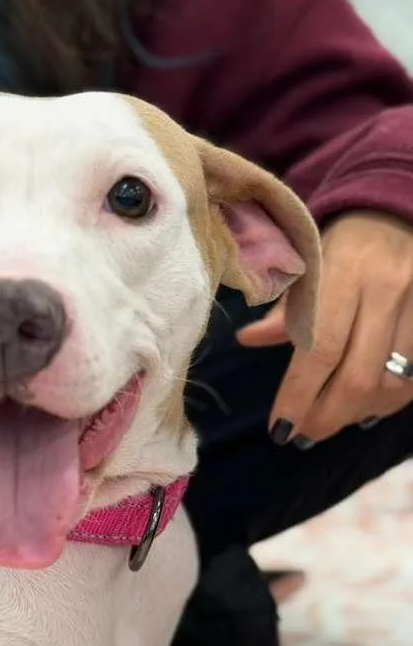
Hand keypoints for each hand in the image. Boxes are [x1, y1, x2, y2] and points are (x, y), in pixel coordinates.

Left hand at [237, 211, 412, 445]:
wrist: (399, 211)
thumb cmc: (344, 243)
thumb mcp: (308, 264)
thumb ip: (286, 307)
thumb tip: (248, 341)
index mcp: (345, 272)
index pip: (320, 348)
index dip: (299, 395)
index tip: (280, 427)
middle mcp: (388, 289)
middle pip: (359, 375)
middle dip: (327, 415)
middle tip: (303, 434)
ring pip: (393, 383)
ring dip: (357, 413)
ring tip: (329, 423)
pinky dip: (388, 401)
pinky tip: (363, 409)